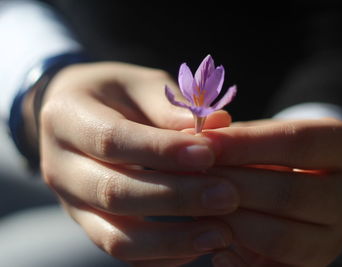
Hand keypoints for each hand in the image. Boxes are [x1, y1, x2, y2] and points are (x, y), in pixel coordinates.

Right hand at [32, 62, 239, 265]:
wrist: (76, 115)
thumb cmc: (115, 94)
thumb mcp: (138, 85)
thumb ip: (171, 106)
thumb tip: (218, 125)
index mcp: (68, 118)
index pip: (112, 140)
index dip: (162, 151)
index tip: (209, 154)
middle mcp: (60, 166)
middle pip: (114, 192)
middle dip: (176, 198)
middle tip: (227, 196)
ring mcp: (71, 202)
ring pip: (116, 236)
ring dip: (172, 239)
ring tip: (221, 233)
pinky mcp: (88, 224)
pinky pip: (123, 251)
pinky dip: (163, 255)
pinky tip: (199, 243)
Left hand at [202, 118, 341, 266]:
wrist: (304, 178)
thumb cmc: (277, 150)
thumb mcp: (264, 133)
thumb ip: (234, 136)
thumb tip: (195, 139)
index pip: (297, 142)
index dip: (245, 144)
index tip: (204, 144)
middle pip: (290, 193)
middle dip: (233, 186)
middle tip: (191, 179)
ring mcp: (340, 235)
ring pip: (283, 238)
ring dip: (232, 223)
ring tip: (197, 207)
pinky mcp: (318, 262)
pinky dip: (242, 260)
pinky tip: (216, 246)